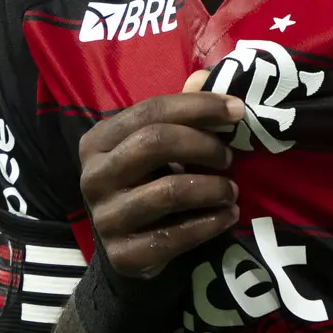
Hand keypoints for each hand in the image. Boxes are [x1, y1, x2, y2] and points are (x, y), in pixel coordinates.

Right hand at [79, 76, 246, 279]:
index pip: (150, 110)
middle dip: (203, 145)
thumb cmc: (146, 187)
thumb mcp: (154, 148)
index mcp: (97, 141)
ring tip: (232, 190)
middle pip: (155, 143)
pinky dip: (210, 223)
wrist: (127, 252)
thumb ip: (178, 114)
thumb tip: (204, 76)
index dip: (198, 107)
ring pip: (169, 191)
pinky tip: (228, 216)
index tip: (238, 110)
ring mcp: (105, 217)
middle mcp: (93, 176)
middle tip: (230, 156)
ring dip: (213, 188)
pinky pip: (175, 236)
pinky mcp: (124, 255)